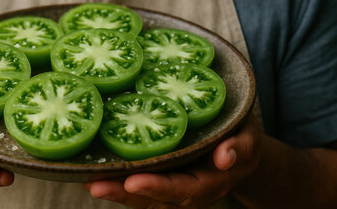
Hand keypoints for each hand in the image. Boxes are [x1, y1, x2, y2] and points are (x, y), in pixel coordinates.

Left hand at [84, 115, 261, 207]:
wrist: (238, 148)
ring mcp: (173, 189)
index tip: (133, 182)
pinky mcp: (162, 180)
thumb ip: (240, 147)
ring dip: (115, 191)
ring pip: (142, 197)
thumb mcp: (249, 137)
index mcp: (210, 181)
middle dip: (124, 194)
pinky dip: (117, 182)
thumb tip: (224, 157)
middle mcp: (189, 191)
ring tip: (88, 180)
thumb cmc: (242, 137)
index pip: (183, 189)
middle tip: (95, 185)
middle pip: (155, 199)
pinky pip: (138, 187)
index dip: (159, 188)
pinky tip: (94, 173)